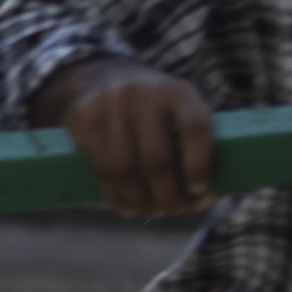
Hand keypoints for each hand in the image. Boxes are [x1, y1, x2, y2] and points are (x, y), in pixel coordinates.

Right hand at [50, 58, 217, 217]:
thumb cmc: (157, 112)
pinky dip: (114, 195)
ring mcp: (107, 104)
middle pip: (156, 158)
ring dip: (138, 200)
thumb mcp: (183, 115)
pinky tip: (125, 205)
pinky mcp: (81, 118)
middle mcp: (142, 92)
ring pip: (124, 168)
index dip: (199, 165)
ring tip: (149, 212)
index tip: (199, 190)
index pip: (196, 128)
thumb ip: (204, 150)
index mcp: (179, 92)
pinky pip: (99, 168)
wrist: (103, 79)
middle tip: (171, 211)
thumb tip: (210, 197)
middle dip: (166, 195)